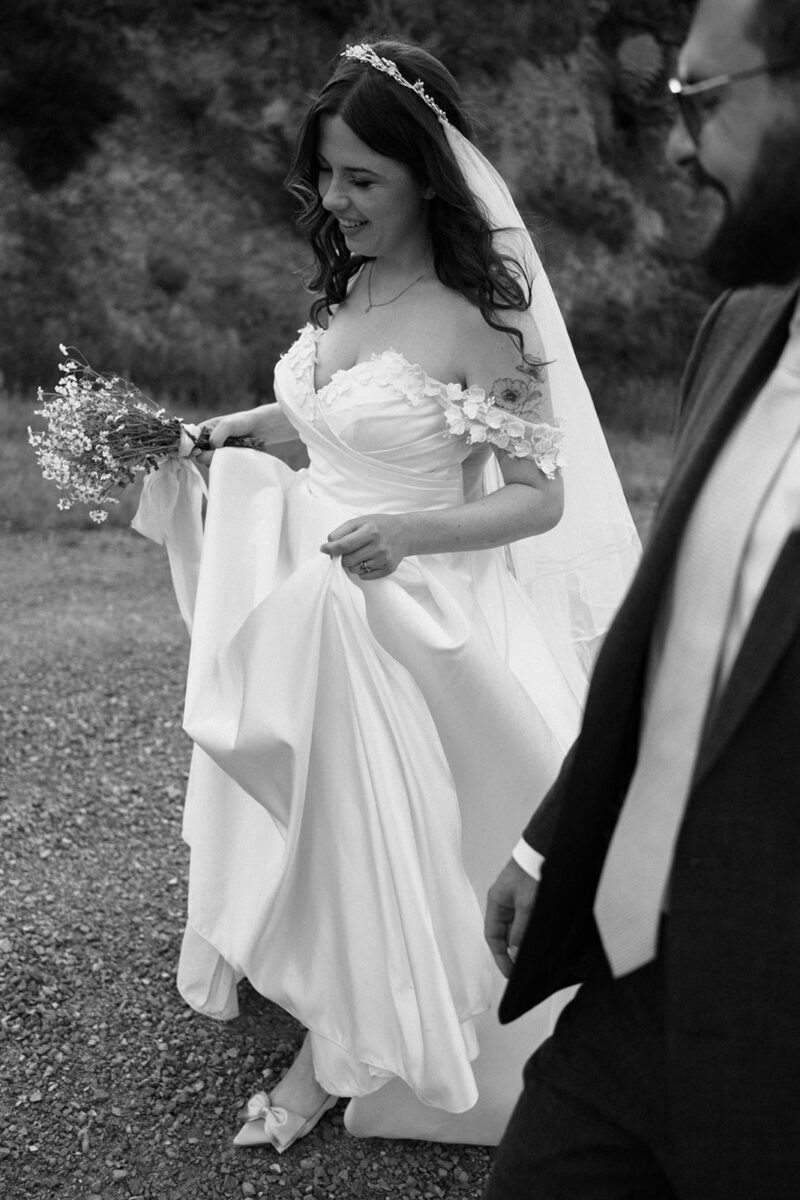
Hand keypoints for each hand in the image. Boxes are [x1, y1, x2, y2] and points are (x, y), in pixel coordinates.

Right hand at [192, 407, 272, 463]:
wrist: (260, 428)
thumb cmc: (242, 422)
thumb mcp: (227, 425)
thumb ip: (217, 435)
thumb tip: (213, 450)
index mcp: (203, 430)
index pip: (189, 442)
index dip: (191, 448)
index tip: (199, 452)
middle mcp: (207, 442)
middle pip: (199, 456)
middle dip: (208, 456)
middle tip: (221, 451)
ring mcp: (216, 452)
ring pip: (210, 463)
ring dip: (219, 460)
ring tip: (232, 450)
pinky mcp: (225, 459)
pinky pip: (221, 466)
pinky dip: (226, 463)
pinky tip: (235, 457)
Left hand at [321, 513, 411, 579]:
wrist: (404, 533)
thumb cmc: (378, 526)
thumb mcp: (360, 521)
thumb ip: (342, 532)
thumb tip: (328, 546)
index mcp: (370, 531)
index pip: (343, 545)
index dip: (330, 549)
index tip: (323, 549)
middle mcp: (378, 546)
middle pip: (346, 560)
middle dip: (341, 557)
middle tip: (346, 550)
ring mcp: (384, 559)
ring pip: (354, 569)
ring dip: (352, 563)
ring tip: (361, 553)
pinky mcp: (388, 569)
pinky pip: (364, 576)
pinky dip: (362, 570)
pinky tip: (369, 559)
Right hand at [485, 858, 538, 978]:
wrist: (545, 849)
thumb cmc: (532, 871)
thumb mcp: (527, 905)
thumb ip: (520, 930)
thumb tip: (515, 952)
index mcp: (496, 902)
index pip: (492, 936)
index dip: (500, 956)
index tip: (510, 972)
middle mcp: (504, 903)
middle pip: (504, 935)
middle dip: (512, 953)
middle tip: (522, 970)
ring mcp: (516, 901)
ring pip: (517, 929)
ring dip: (522, 943)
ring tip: (532, 959)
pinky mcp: (529, 899)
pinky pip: (526, 921)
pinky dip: (530, 933)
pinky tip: (539, 941)